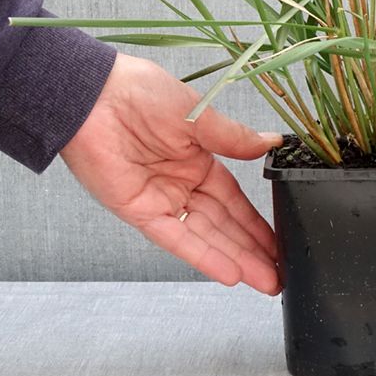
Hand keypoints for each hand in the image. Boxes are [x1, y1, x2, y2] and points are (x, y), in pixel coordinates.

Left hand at [60, 53, 281, 293]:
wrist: (96, 96)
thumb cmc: (142, 94)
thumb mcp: (200, 116)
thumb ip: (235, 139)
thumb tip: (272, 143)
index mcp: (199, 160)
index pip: (234, 200)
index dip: (256, 223)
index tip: (280, 241)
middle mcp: (182, 184)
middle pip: (224, 225)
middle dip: (252, 250)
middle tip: (280, 274)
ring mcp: (162, 200)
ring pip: (206, 236)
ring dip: (236, 259)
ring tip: (266, 280)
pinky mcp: (140, 211)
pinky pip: (176, 238)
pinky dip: (203, 255)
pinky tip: (229, 272)